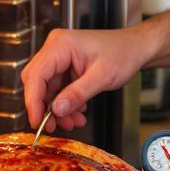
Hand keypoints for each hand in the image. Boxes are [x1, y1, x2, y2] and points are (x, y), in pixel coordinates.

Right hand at [21, 27, 148, 131]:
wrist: (136, 48)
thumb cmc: (123, 53)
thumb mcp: (102, 76)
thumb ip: (78, 93)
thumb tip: (57, 110)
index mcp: (60, 45)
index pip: (36, 75)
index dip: (33, 101)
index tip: (37, 121)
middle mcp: (56, 49)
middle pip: (36, 82)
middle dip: (44, 107)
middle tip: (52, 126)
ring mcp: (60, 58)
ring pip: (47, 89)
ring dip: (58, 108)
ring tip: (72, 122)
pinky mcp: (65, 67)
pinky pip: (58, 89)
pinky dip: (65, 103)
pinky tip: (77, 113)